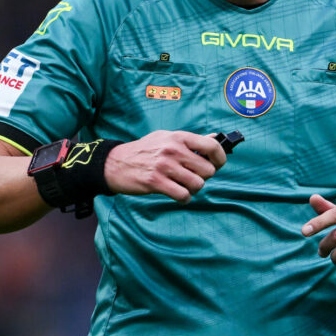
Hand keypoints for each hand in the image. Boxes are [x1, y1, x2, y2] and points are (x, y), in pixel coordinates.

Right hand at [104, 130, 226, 202]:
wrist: (115, 163)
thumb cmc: (144, 150)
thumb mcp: (166, 138)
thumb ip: (190, 140)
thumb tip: (215, 138)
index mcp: (178, 137)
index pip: (212, 146)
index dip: (220, 158)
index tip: (217, 164)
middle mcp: (173, 149)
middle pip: (208, 170)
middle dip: (203, 177)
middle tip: (193, 177)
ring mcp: (164, 166)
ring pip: (197, 184)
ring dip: (193, 189)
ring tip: (184, 186)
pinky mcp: (155, 182)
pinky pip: (183, 195)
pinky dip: (184, 199)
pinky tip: (178, 195)